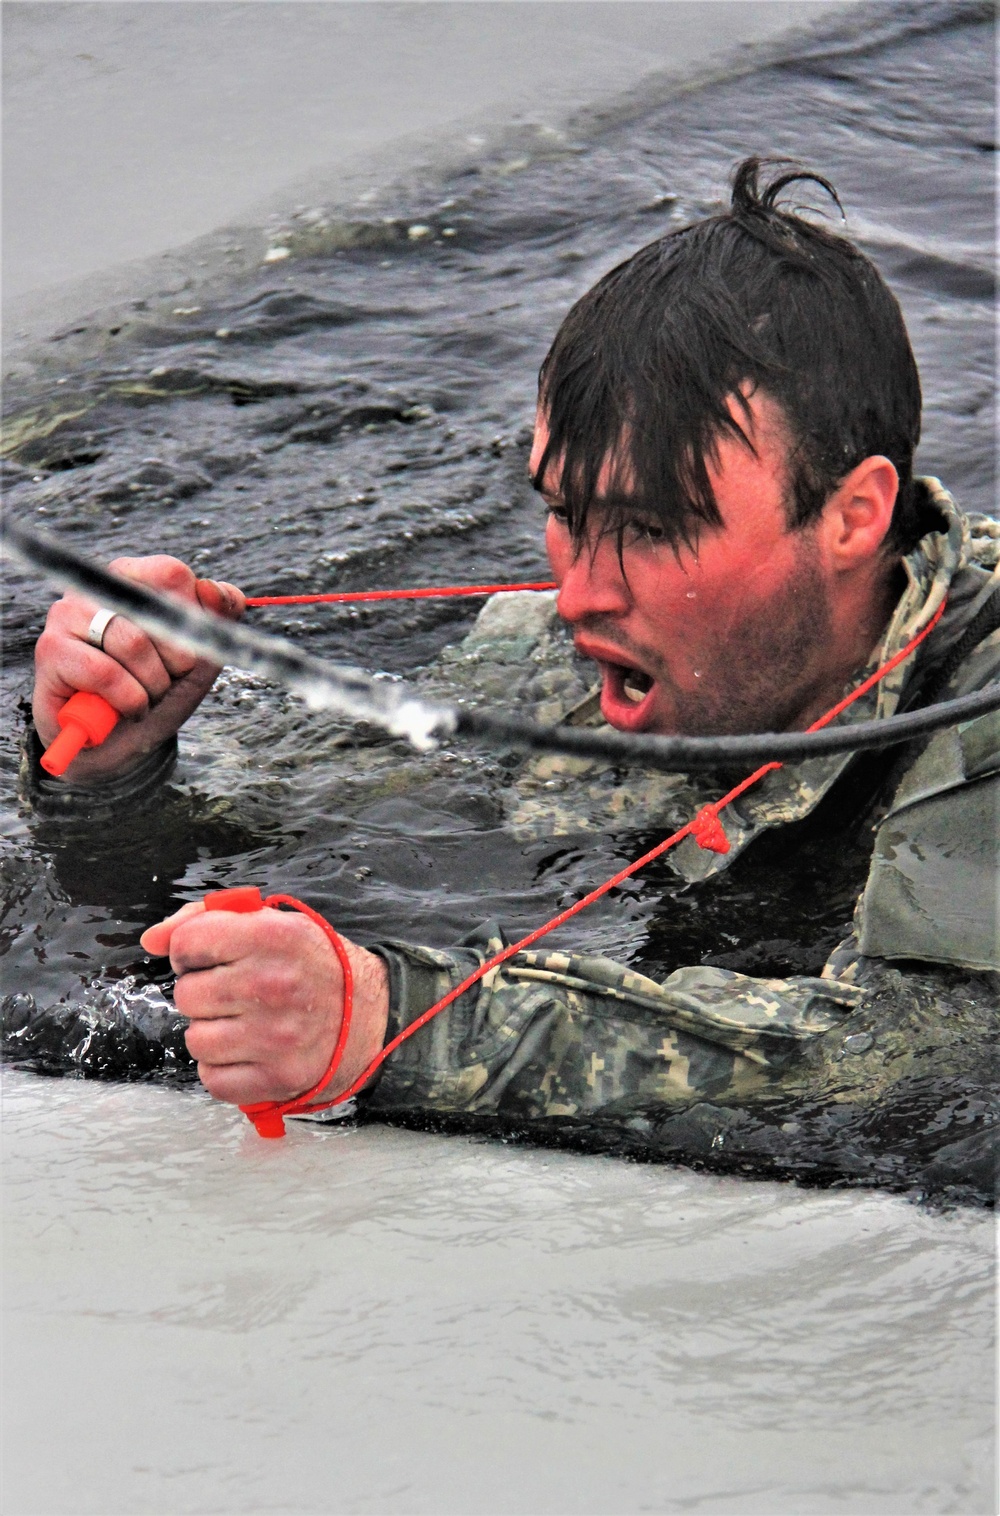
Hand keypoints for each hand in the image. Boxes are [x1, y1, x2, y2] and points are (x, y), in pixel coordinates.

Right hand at [32, 555, 245, 782]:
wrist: (121, 745)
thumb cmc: (156, 692)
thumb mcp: (200, 659)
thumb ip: (217, 619)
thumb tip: (213, 588)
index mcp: (132, 579)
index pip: (171, 574)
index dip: (191, 619)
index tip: (187, 653)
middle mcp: (96, 590)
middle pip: (156, 611)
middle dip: (177, 661)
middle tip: (164, 682)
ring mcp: (68, 615)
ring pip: (132, 644)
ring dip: (152, 686)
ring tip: (143, 698)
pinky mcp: (51, 649)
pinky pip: (106, 673)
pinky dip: (128, 701)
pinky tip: (124, 710)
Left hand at [140, 904, 389, 1106]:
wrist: (371, 1015)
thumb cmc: (314, 965)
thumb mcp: (272, 923)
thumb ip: (205, 919)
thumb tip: (152, 939)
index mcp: (272, 936)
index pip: (188, 943)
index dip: (192, 951)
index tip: (212, 958)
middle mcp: (271, 985)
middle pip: (187, 994)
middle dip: (204, 993)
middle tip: (234, 993)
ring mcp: (274, 1036)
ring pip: (196, 1039)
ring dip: (212, 1033)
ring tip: (242, 1023)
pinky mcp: (276, 1076)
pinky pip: (212, 1078)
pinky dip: (223, 1068)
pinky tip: (247, 1051)